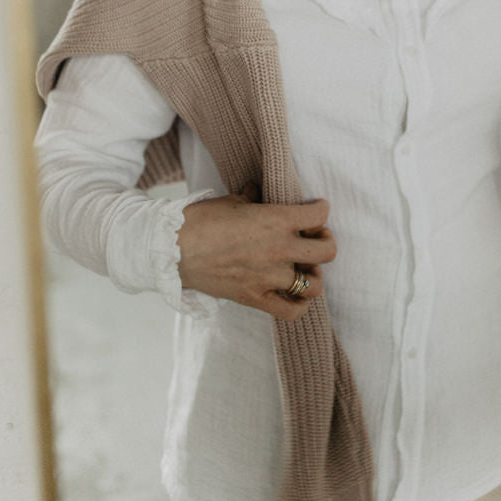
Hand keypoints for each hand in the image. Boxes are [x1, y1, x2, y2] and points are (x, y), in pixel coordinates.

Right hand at [177, 185, 336, 321]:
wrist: (173, 249)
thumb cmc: (200, 220)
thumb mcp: (231, 201)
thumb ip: (252, 197)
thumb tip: (255, 190)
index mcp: (277, 219)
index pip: (320, 213)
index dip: (320, 210)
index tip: (313, 212)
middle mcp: (280, 248)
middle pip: (327, 250)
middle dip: (325, 243)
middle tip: (313, 240)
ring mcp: (269, 276)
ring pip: (314, 284)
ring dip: (313, 276)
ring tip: (303, 269)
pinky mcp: (256, 297)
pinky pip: (291, 311)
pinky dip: (299, 306)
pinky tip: (294, 296)